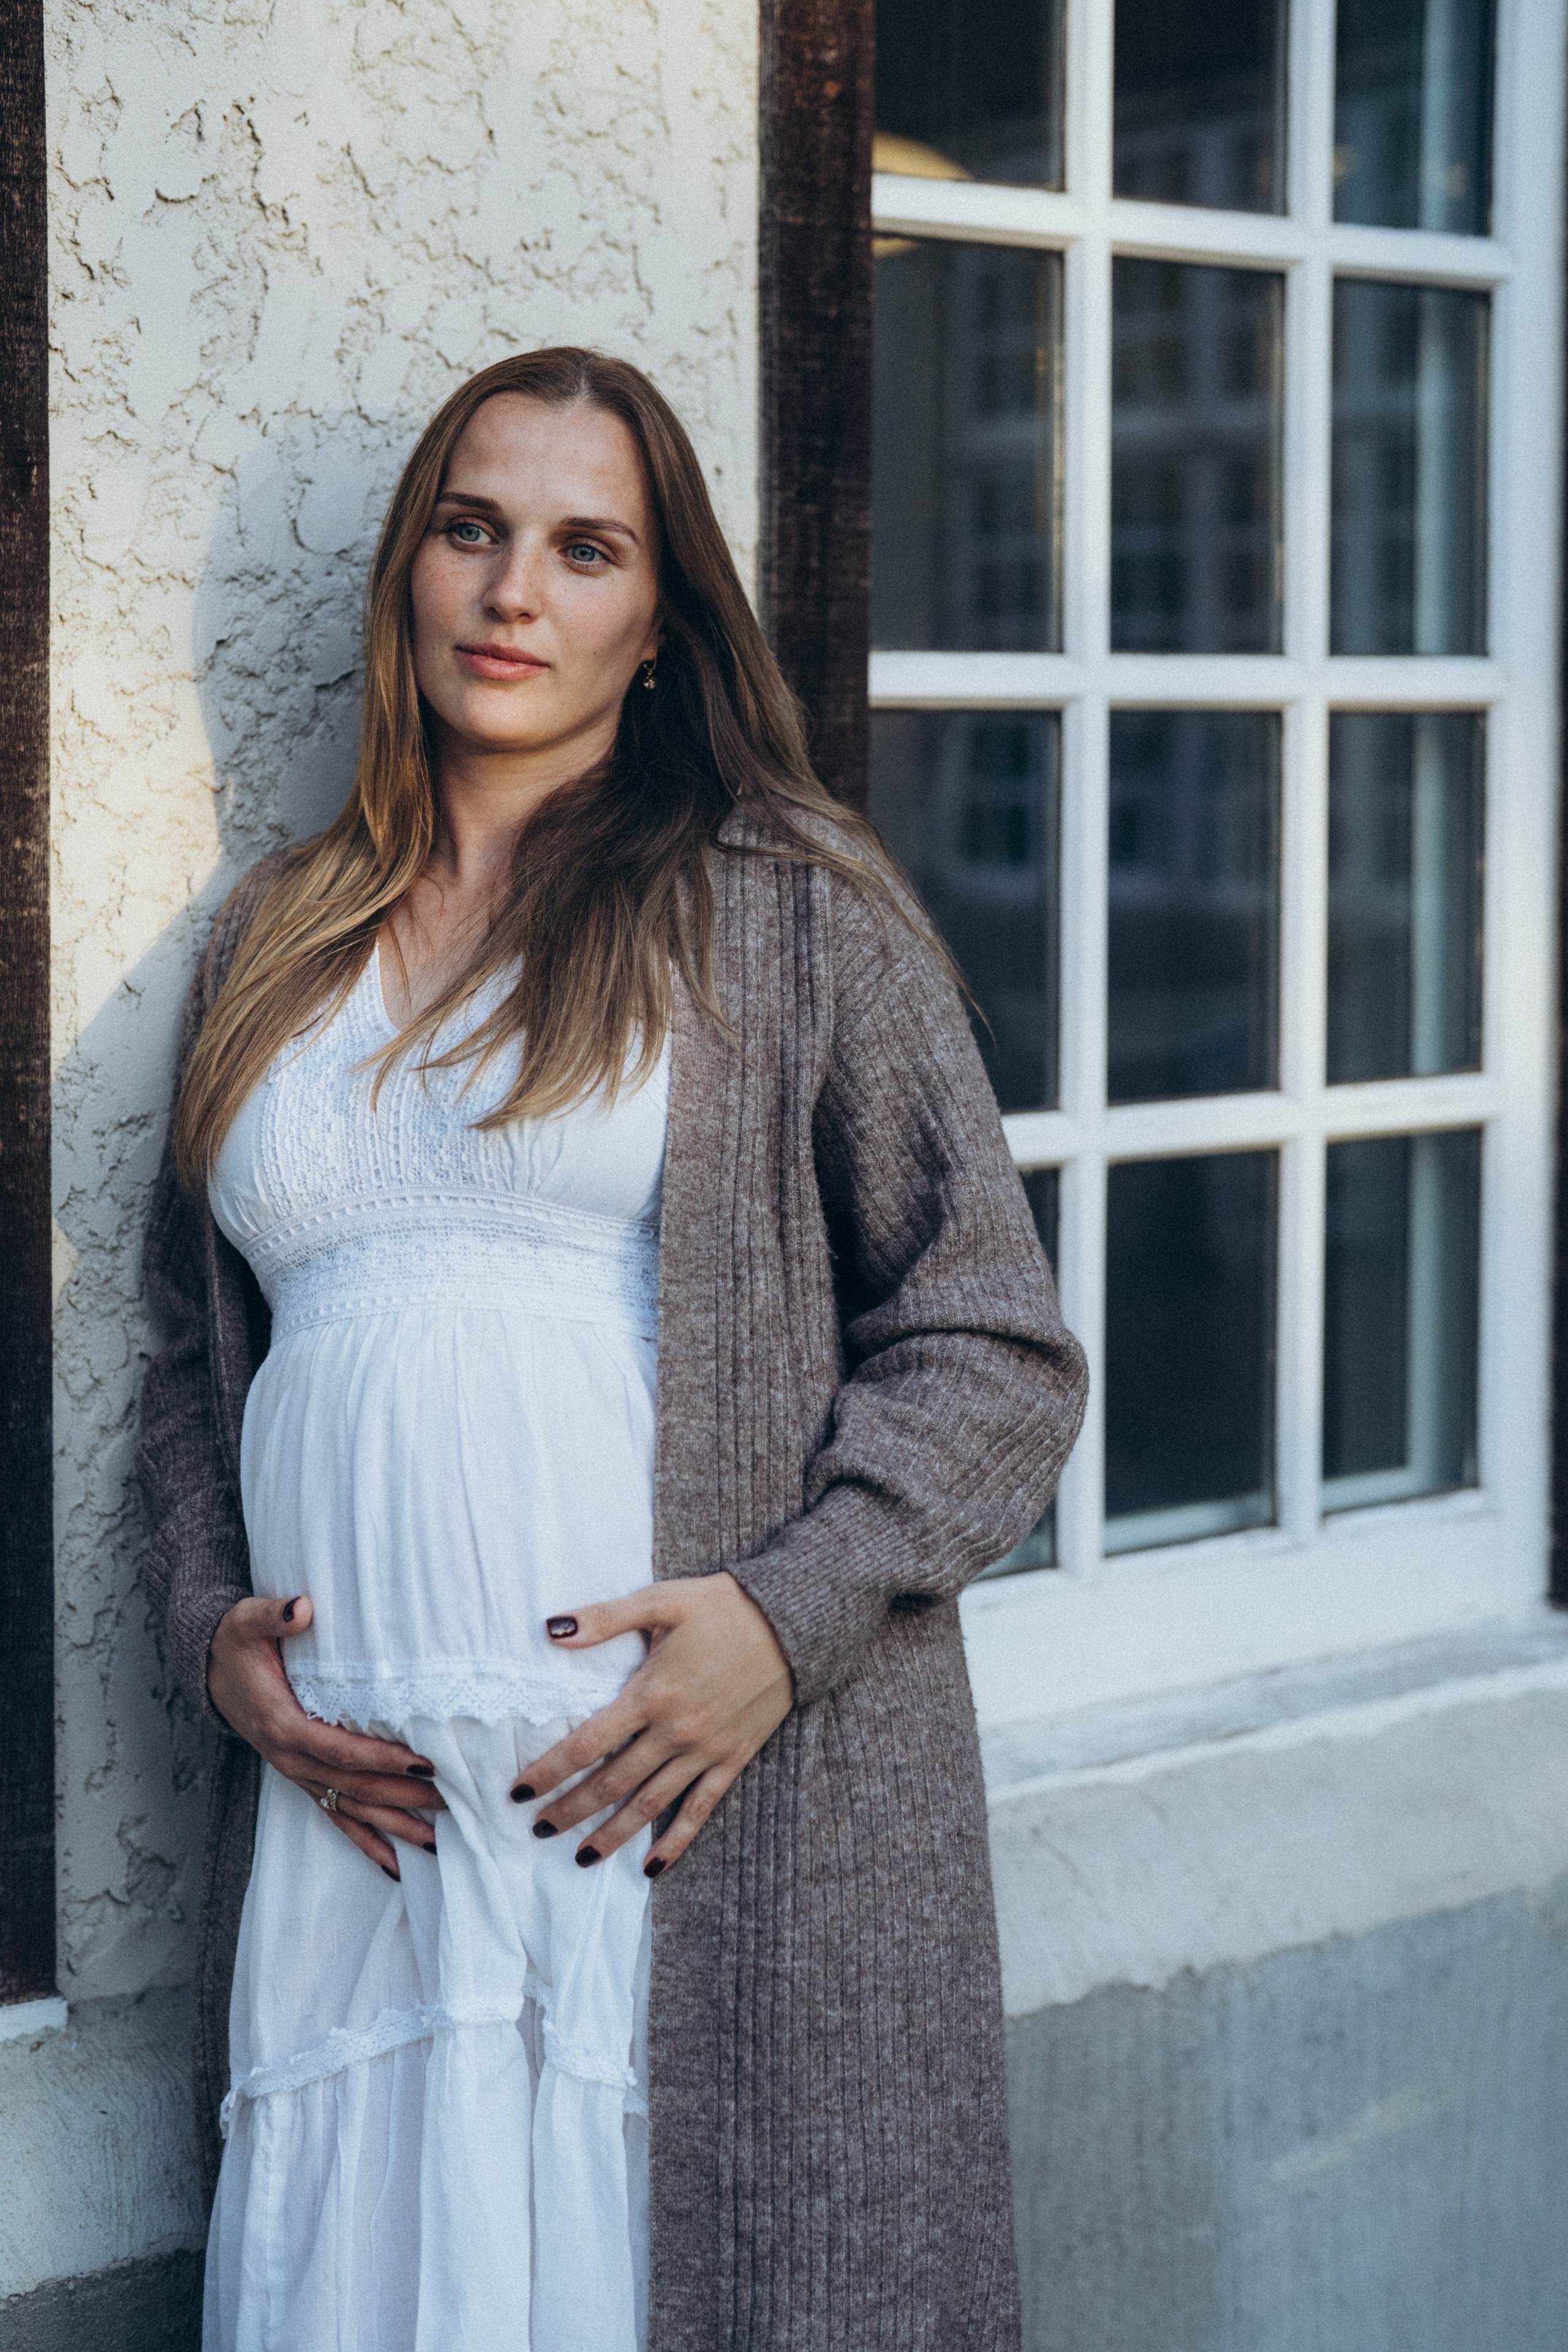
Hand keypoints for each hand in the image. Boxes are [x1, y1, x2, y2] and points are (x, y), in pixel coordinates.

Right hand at [208, 1594, 445, 1880]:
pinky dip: (364, 1841)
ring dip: (392, 1827)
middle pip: (354, 1786)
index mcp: (282, 1724)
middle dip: (402, 1796)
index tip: (424, 1763)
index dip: (382, 1758)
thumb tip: (302, 1609)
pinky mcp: (302, 1777)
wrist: (210, 1669)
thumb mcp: (247, 1621)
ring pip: (350, 1808)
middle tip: (452, 1801)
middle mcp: (290, 1758)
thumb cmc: (237, 1643)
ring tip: (437, 1842)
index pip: (340, 1749)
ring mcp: (296, 1773)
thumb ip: (273, 1615)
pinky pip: (335, 1815)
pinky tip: (394, 1864)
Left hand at [512, 1573, 792, 1875]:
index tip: (518, 1792)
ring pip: (649, 1804)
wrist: (796, 1624)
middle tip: (538, 1829)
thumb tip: (551, 1629)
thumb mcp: (663, 1600)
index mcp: (651, 1693)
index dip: (548, 1770)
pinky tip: (652, 1867)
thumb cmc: (725, 1607)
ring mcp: (705, 1751)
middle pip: (611, 1781)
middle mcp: (675, 1731)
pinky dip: (675, 1842)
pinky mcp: (733, 1760)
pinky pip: (699, 1809)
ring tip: (580, 1856)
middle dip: (570, 1808)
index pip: (586, 1743)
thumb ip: (606, 1618)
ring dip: (612, 1833)